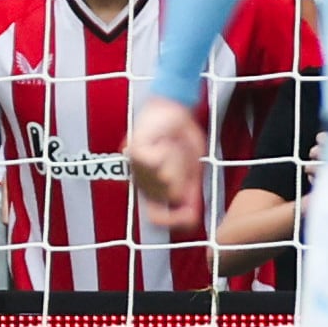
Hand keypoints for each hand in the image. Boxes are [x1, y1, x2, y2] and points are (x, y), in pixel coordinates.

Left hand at [128, 95, 208, 234]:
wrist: (171, 106)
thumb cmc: (180, 136)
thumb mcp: (192, 168)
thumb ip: (190, 192)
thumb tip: (192, 216)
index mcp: (155, 189)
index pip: (157, 217)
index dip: (175, 220)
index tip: (190, 213)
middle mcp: (143, 183)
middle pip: (173, 194)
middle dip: (185, 175)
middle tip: (182, 158)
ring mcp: (136, 169)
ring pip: (168, 178)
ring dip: (177, 160)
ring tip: (172, 146)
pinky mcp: (135, 152)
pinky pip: (159, 161)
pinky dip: (167, 150)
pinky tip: (163, 142)